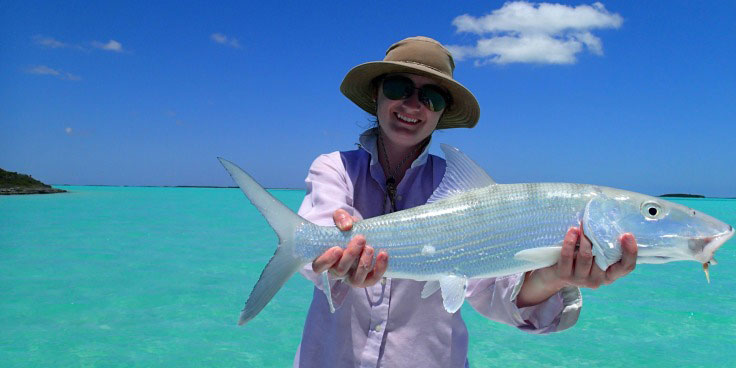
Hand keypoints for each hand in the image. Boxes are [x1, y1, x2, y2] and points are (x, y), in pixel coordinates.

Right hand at [311, 209, 388, 287]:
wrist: (364, 235)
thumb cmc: (347, 229)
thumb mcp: (341, 219)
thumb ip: (341, 218)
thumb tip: (347, 226)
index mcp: (326, 259)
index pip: (319, 266)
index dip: (326, 260)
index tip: (337, 249)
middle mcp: (337, 271)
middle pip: (340, 271)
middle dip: (351, 255)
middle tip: (361, 239)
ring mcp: (352, 278)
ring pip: (355, 279)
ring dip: (364, 263)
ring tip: (370, 248)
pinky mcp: (367, 279)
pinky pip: (373, 279)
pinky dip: (380, 268)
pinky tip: (383, 255)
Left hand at [517, 226, 637, 306]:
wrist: (555, 275)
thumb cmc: (578, 259)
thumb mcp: (595, 256)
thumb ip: (604, 245)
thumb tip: (610, 220)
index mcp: (610, 275)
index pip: (626, 267)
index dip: (630, 252)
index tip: (627, 234)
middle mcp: (597, 280)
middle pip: (604, 259)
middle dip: (601, 238)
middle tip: (598, 222)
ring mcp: (580, 279)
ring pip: (586, 256)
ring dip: (585, 238)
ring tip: (583, 224)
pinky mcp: (564, 275)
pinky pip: (567, 257)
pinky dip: (570, 242)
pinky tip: (572, 231)